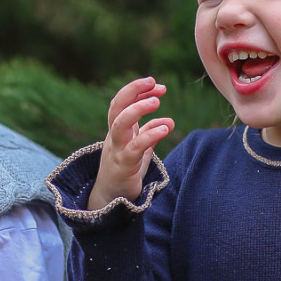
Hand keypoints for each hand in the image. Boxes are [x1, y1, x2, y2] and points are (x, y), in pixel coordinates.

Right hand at [89, 77, 173, 209]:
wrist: (110, 198)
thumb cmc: (125, 170)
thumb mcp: (139, 149)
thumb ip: (151, 133)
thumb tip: (169, 121)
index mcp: (117, 130)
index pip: (123, 102)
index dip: (138, 90)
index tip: (157, 85)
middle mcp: (115, 137)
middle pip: (116, 106)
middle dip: (133, 90)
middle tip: (153, 82)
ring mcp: (117, 150)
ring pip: (120, 124)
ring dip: (137, 109)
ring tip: (157, 101)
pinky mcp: (124, 166)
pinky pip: (135, 147)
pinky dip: (150, 135)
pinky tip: (166, 128)